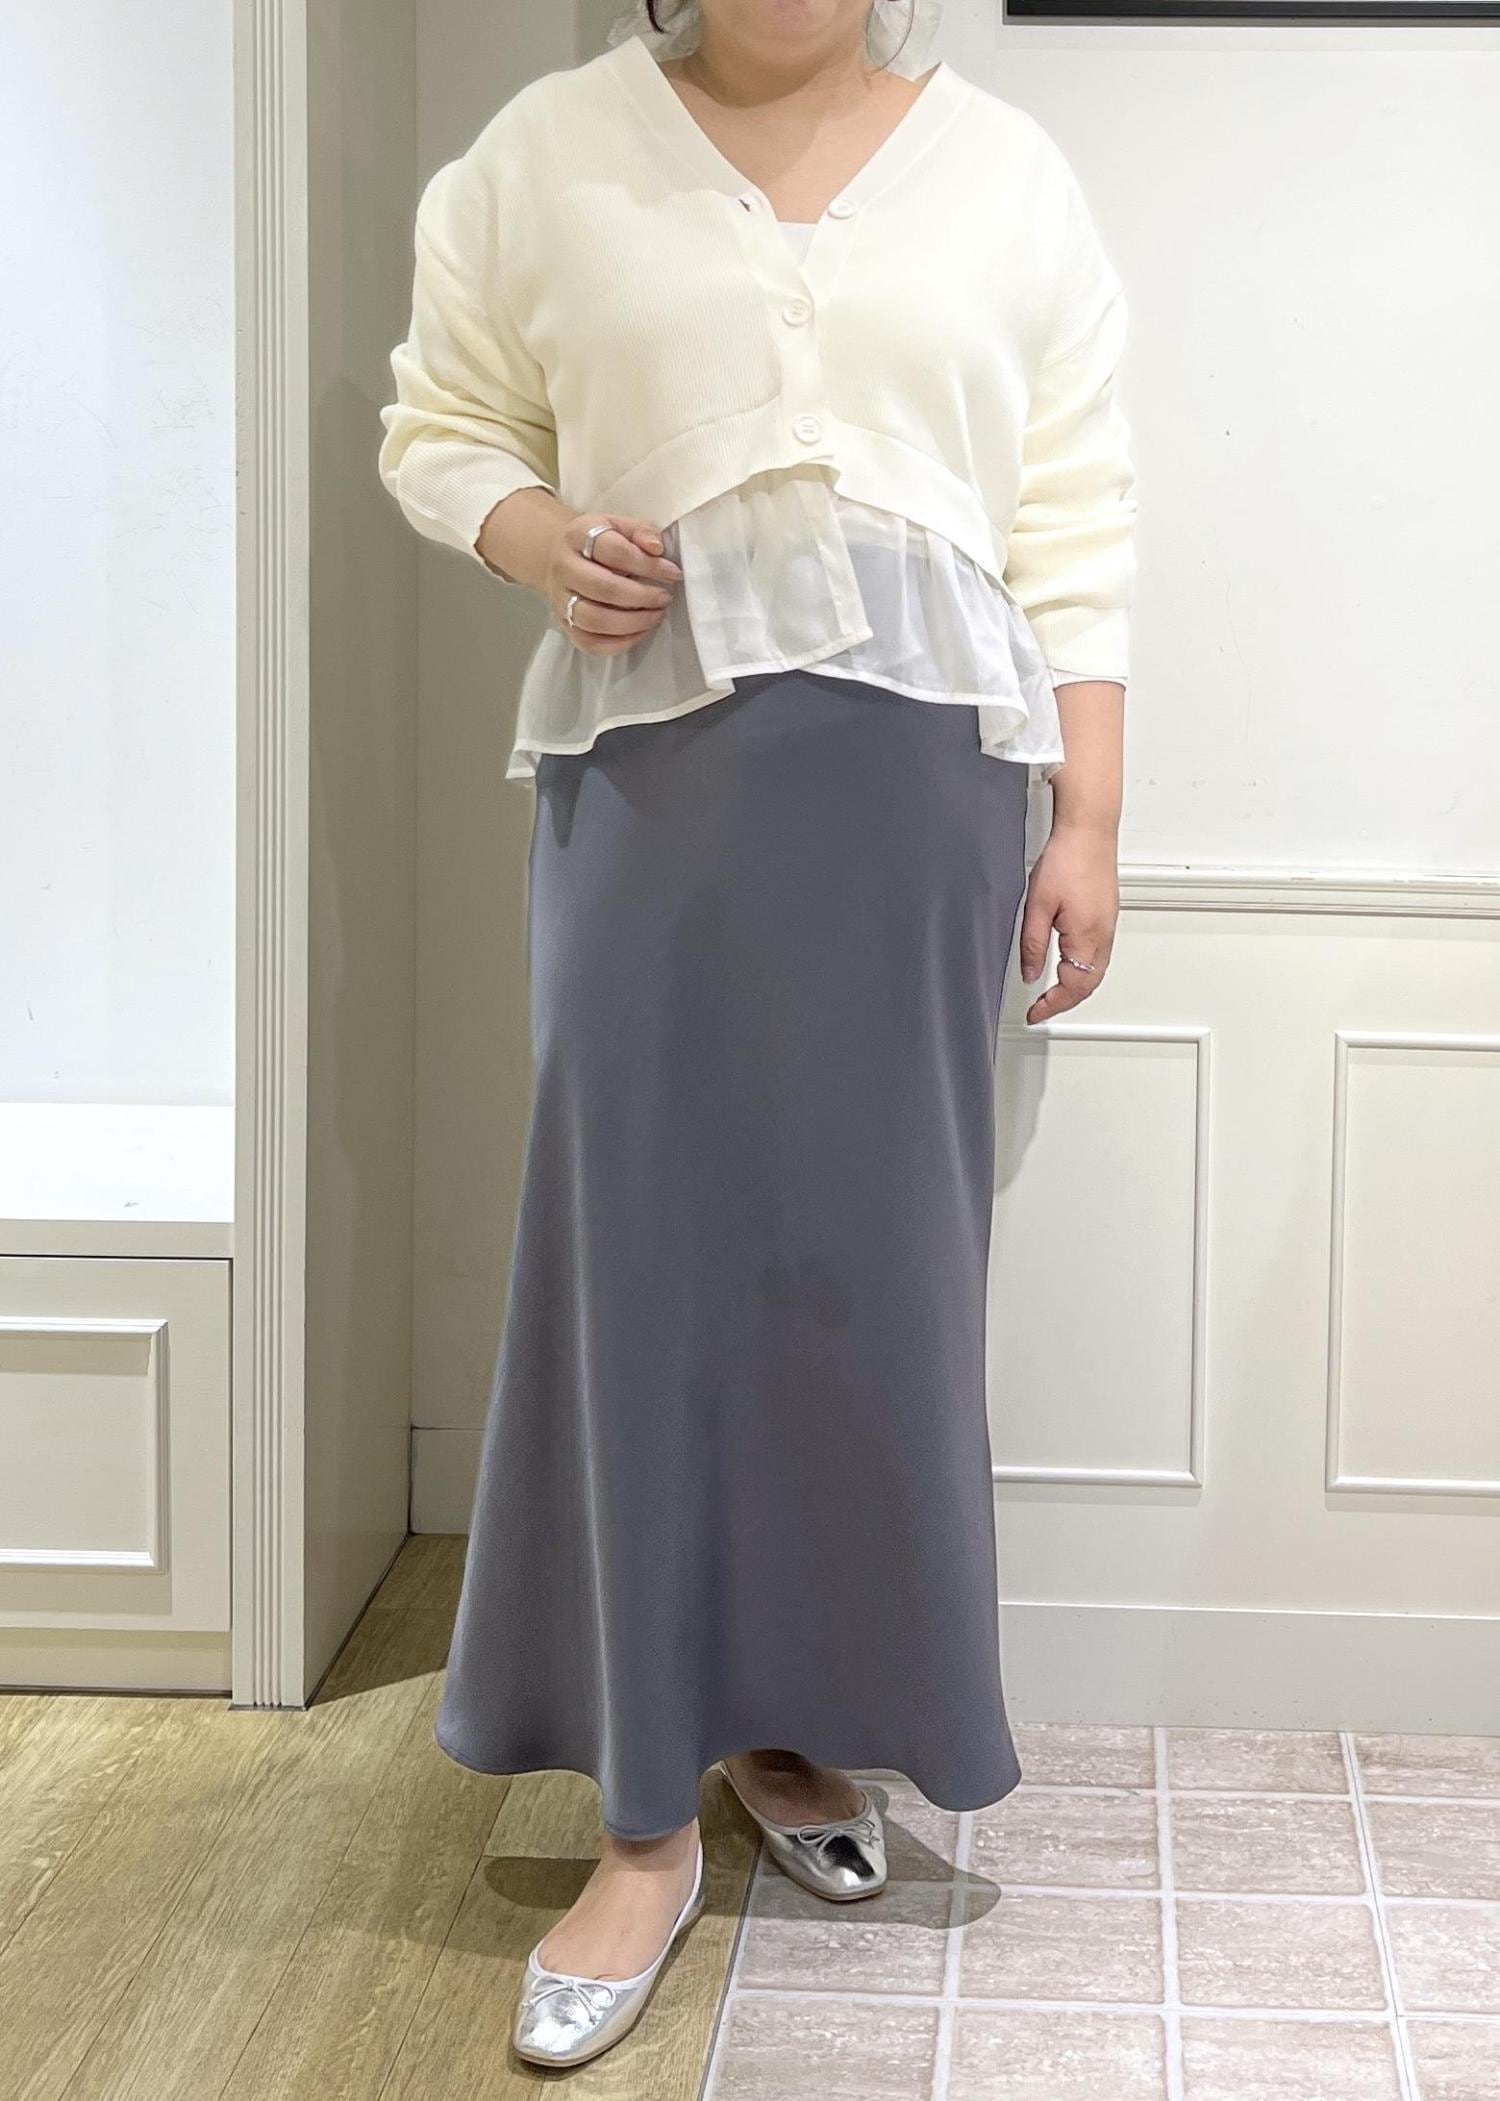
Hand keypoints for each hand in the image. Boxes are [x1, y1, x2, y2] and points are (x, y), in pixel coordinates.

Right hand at [546, 512, 682, 654]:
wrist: (561, 558)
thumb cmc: (600, 542)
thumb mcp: (620, 525)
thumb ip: (642, 531)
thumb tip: (656, 548)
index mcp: (577, 535)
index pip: (614, 551)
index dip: (648, 565)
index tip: (673, 573)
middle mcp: (563, 567)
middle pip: (603, 587)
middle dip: (642, 596)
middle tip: (665, 598)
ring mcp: (560, 600)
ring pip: (594, 620)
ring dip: (633, 622)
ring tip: (655, 615)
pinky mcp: (565, 625)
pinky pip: (590, 643)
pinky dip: (620, 643)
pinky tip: (640, 631)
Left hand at [1016, 822, 1118, 1024]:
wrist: (1088, 832)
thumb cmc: (1067, 859)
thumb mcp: (1036, 906)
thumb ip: (1032, 945)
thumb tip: (1030, 973)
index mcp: (1087, 938)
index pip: (1072, 987)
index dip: (1052, 1005)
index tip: (1035, 1013)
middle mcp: (1103, 936)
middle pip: (1088, 985)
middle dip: (1065, 1002)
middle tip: (1042, 1008)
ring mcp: (1108, 927)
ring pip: (1096, 972)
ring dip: (1076, 988)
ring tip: (1053, 994)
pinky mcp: (1107, 916)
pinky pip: (1099, 955)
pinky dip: (1084, 970)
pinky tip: (1069, 967)